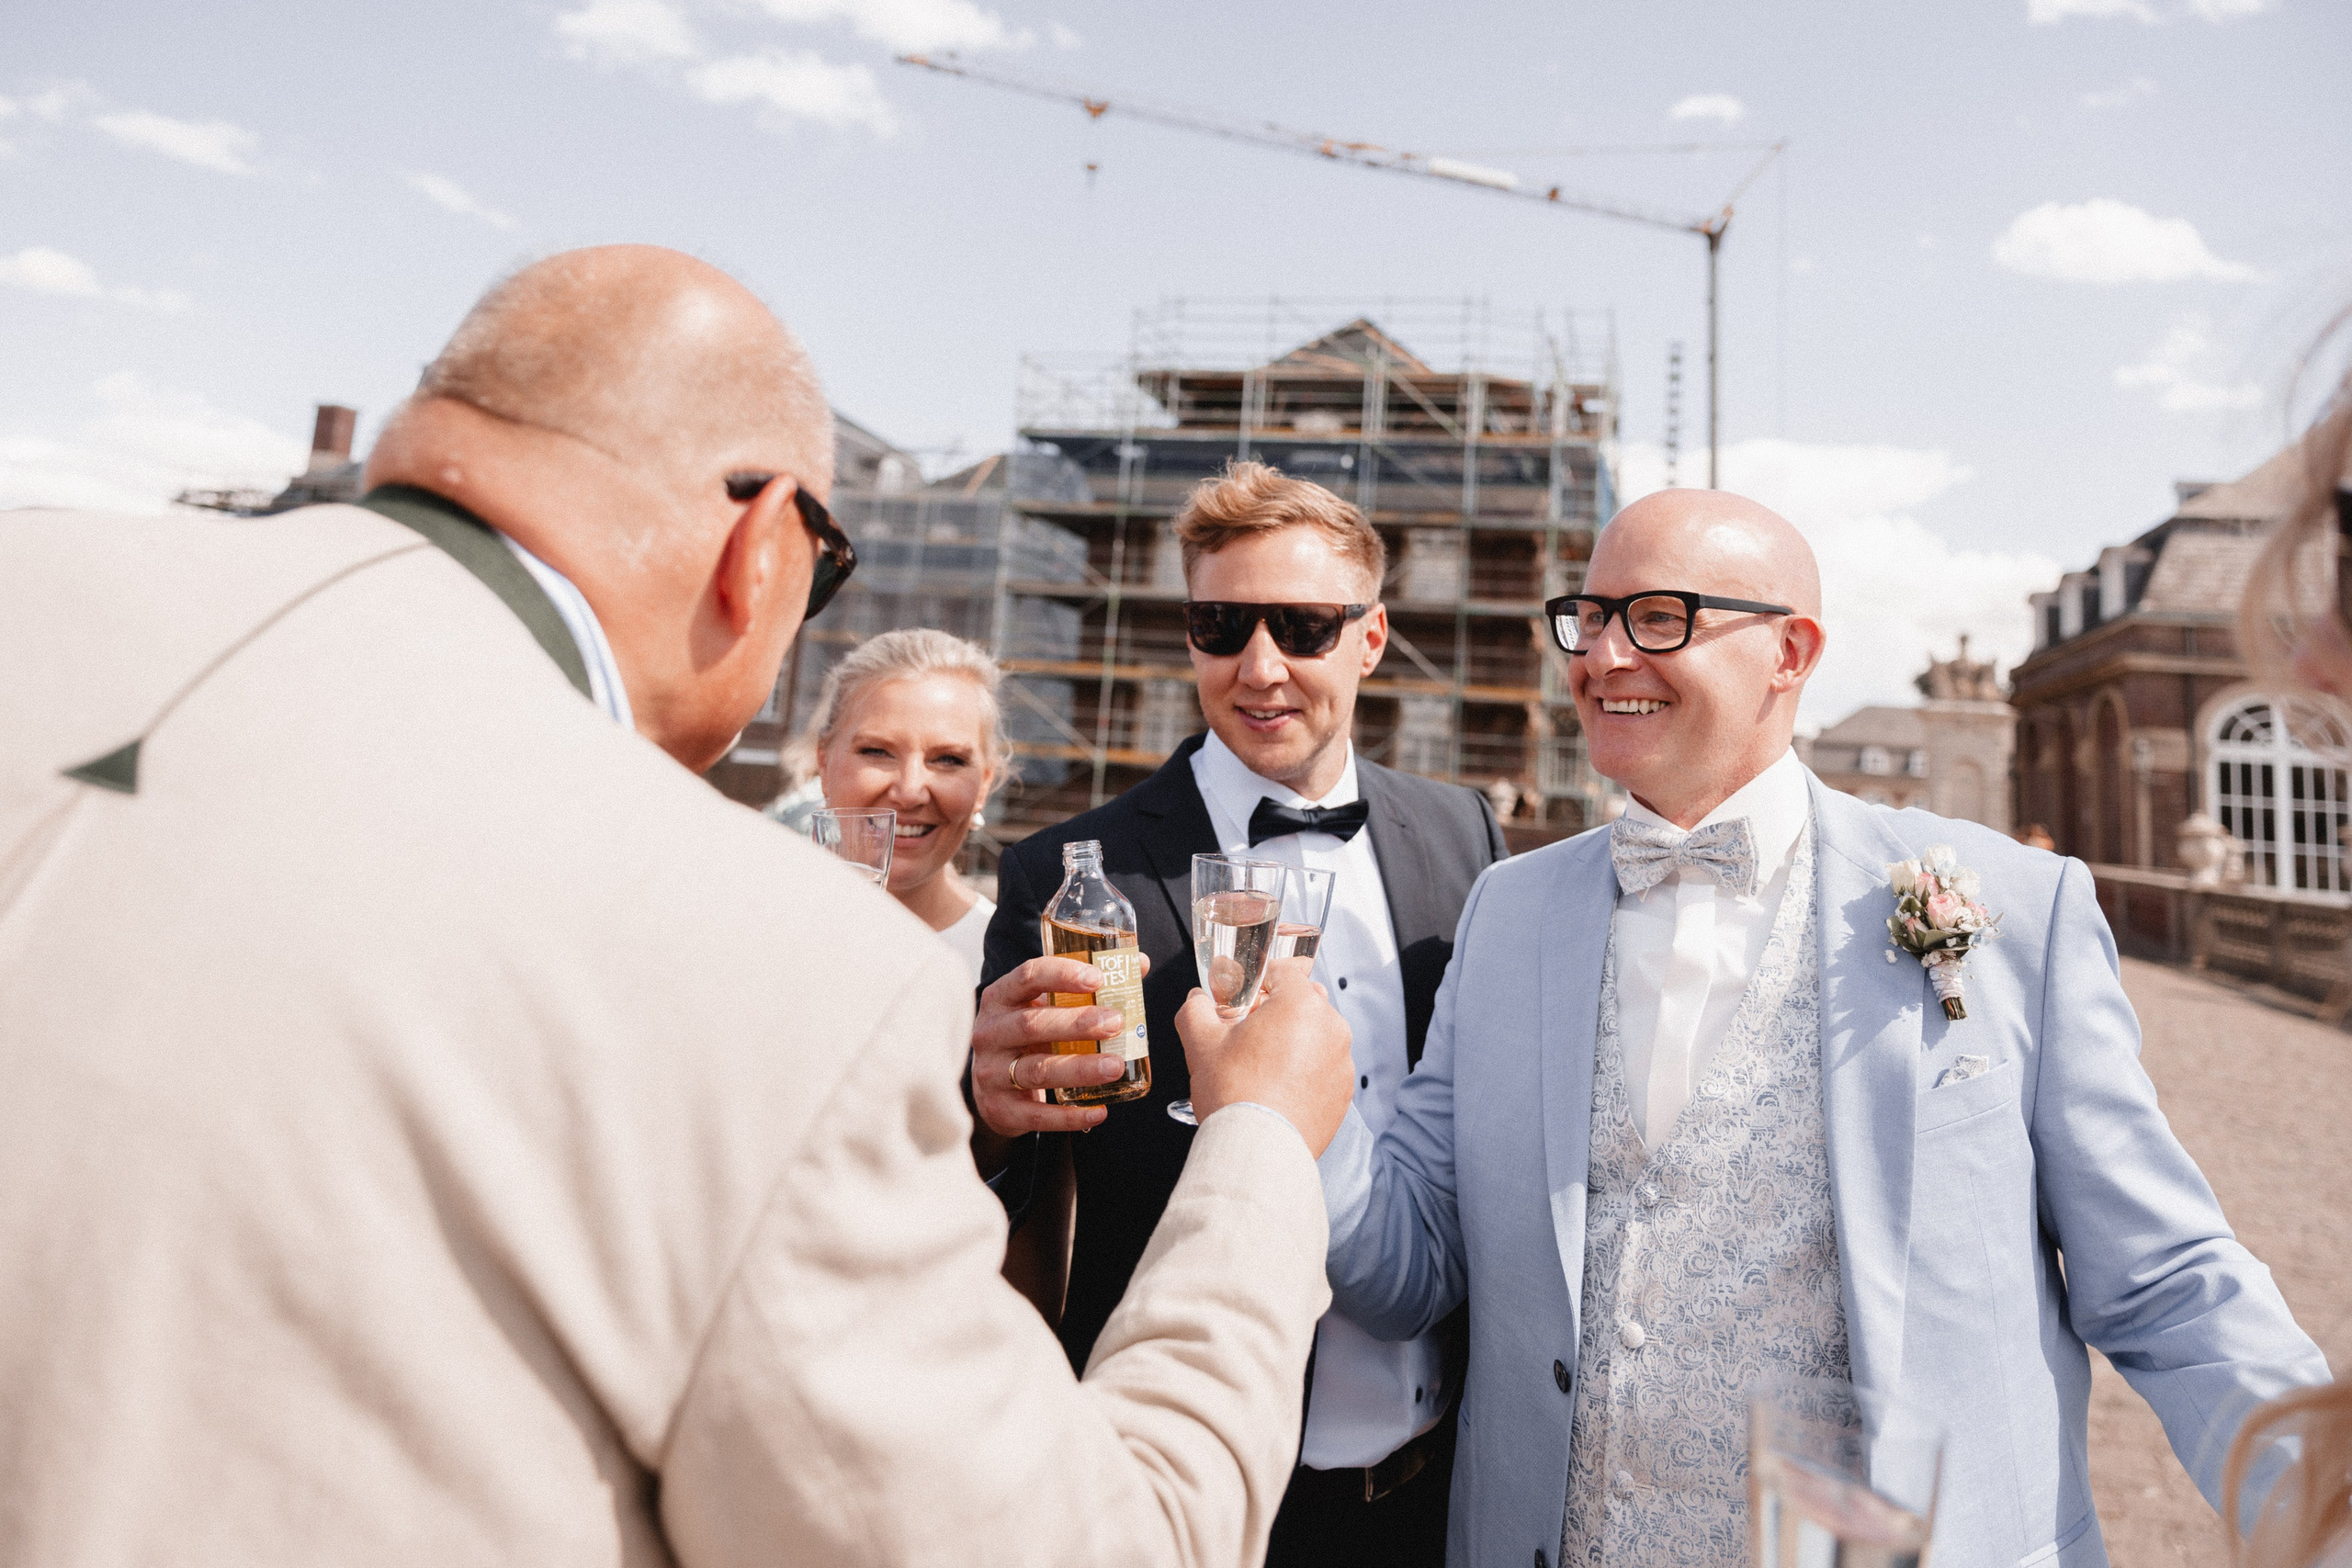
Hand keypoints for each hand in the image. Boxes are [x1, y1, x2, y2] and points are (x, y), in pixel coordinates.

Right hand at [971, 954, 1150, 1149]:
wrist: (991, 1086)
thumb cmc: (1028, 1037)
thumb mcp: (1045, 1007)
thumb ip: (1087, 987)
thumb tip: (1139, 965)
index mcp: (1001, 998)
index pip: (1028, 976)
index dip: (1062, 974)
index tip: (1097, 978)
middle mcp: (990, 1033)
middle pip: (1031, 1025)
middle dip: (1076, 1024)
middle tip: (1115, 1022)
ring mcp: (991, 1073)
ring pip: (1036, 1070)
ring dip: (1079, 1068)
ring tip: (1115, 1066)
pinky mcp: (999, 1108)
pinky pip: (1037, 1115)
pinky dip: (1070, 1115)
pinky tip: (1099, 1111)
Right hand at [1175, 957, 1353, 1156]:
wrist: (1257, 1150)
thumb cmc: (1233, 1092)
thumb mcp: (1201, 1042)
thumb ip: (1196, 1009)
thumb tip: (1197, 1000)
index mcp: (1301, 1004)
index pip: (1284, 972)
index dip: (1259, 982)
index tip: (1243, 999)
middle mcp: (1331, 1028)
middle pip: (1304, 1003)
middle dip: (1278, 1012)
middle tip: (1249, 1034)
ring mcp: (1342, 1062)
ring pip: (1316, 1037)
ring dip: (1294, 1042)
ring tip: (1263, 1066)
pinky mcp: (1343, 1092)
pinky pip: (1324, 1068)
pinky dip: (1306, 1072)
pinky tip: (1279, 1089)